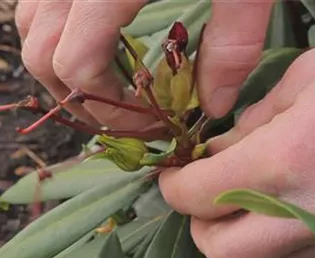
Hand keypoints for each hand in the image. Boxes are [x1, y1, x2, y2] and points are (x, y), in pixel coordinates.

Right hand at [15, 1, 272, 125]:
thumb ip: (233, 44)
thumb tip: (214, 106)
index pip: (78, 65)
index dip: (111, 108)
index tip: (150, 122)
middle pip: (41, 55)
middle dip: (81, 98)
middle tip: (126, 114)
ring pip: (29, 26)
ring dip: (63, 68)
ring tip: (108, 85)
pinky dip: (56, 31)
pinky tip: (94, 41)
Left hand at [160, 18, 314, 257]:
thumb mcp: (306, 79)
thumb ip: (252, 124)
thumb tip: (218, 152)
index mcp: (286, 160)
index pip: (199, 196)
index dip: (173, 187)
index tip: (171, 175)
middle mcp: (310, 213)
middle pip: (224, 255)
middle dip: (201, 228)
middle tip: (201, 197)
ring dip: (239, 238)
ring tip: (242, 202)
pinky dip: (276, 244)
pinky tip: (282, 211)